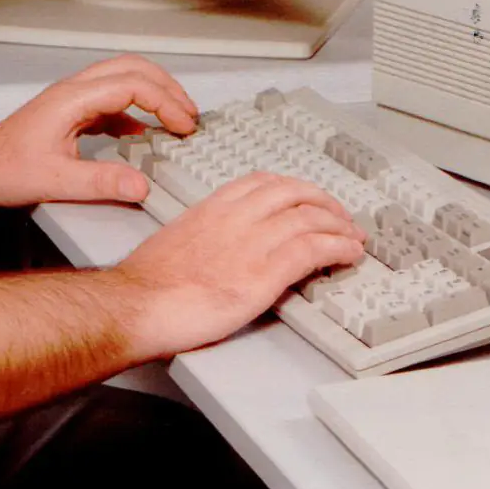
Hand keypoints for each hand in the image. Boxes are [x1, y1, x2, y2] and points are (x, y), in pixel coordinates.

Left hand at [0, 54, 199, 211]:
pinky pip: (111, 99)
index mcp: (72, 100)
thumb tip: (140, 185)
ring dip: (153, 92)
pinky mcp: (71, 113)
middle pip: (132, 69)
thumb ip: (101, 183)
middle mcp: (73, 92)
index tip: (181, 125)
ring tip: (175, 117)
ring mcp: (72, 100)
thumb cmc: (3, 169)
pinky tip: (142, 131)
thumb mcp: (56, 182)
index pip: (132, 84)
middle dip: (167, 87)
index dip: (164, 102)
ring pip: (123, 78)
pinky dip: (135, 109)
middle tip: (188, 114)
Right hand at [109, 172, 365, 361]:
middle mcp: (235, 218)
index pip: (263, 183)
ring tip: (352, 237)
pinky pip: (313, 250)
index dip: (294, 188)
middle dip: (324, 202)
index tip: (306, 199)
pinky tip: (349, 255)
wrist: (136, 305)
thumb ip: (204, 235)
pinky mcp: (264, 275)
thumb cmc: (147, 284)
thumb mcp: (177, 240)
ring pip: (310, 218)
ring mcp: (252, 244)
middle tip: (339, 216)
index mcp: (212, 208)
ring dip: (339, 226)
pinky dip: (338, 248)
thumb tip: (218, 247)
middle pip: (294, 193)